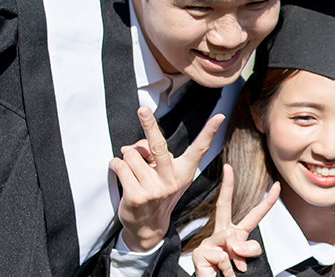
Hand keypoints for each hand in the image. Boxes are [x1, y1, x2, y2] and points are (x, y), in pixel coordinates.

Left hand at [111, 107, 225, 250]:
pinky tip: (120, 173)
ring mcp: (155, 189)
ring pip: (131, 154)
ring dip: (127, 157)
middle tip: (142, 109)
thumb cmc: (156, 191)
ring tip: (132, 170)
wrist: (148, 226)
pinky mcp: (137, 196)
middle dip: (149, 124)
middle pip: (158, 146)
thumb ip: (151, 155)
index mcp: (184, 171)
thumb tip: (128, 148)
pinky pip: (119, 165)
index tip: (220, 116)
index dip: (210, 131)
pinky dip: (115, 164)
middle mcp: (172, 180)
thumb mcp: (162, 173)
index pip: (200, 149)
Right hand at [191, 164, 280, 276]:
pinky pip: (223, 257)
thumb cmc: (231, 272)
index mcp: (237, 234)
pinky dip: (226, 269)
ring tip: (230, 270)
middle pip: (223, 206)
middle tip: (228, 167)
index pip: (254, 215)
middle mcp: (222, 233)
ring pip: (231, 239)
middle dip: (226, 185)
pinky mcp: (201, 252)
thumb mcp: (248, 261)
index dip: (267, 201)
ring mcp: (209, 241)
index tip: (276, 185)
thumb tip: (236, 244)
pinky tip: (219, 273)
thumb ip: (250, 249)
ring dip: (236, 258)